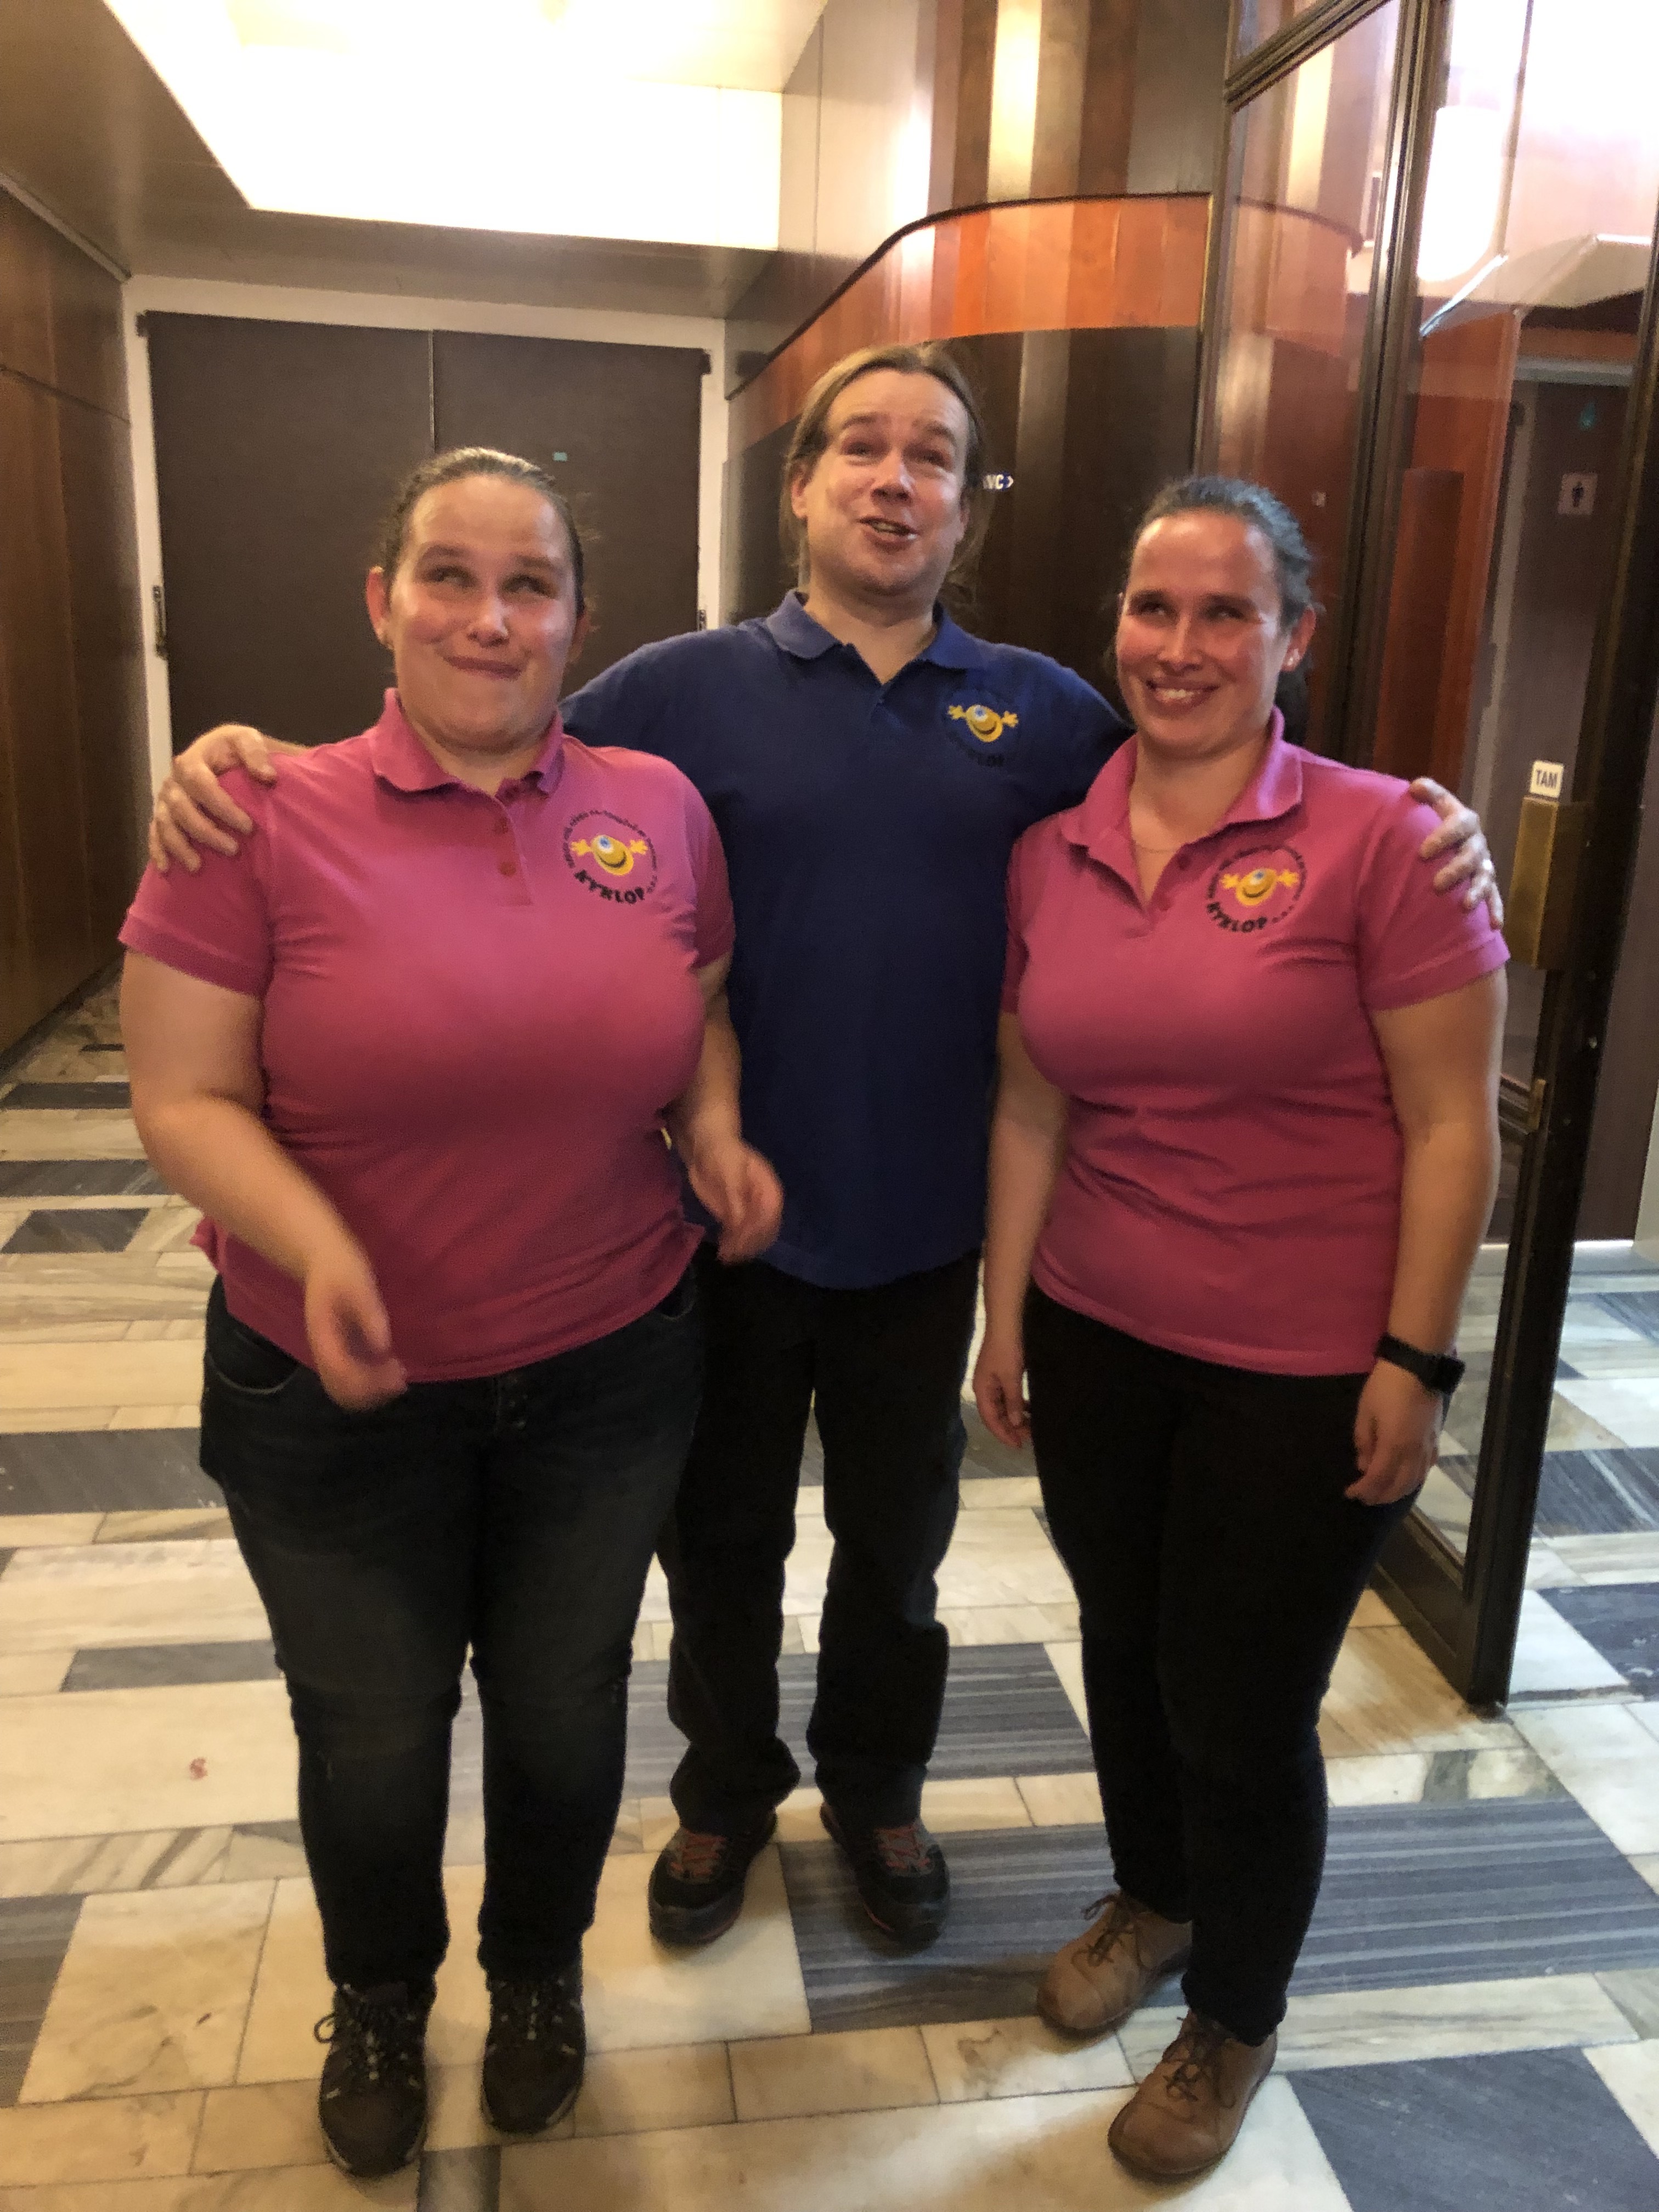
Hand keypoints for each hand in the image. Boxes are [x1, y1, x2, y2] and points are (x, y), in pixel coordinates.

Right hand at [150, 725, 278, 873]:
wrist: (223, 757)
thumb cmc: (236, 752)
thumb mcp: (247, 741)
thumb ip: (255, 753)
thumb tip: (267, 776)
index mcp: (192, 761)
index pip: (200, 783)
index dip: (222, 806)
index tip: (248, 827)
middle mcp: (174, 781)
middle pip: (181, 807)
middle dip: (205, 831)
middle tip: (233, 850)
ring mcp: (165, 799)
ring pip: (165, 824)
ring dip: (179, 846)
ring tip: (197, 867)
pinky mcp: (162, 814)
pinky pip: (154, 833)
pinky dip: (158, 850)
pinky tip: (166, 868)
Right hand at [301, 1237, 406, 1409]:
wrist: (321, 1258)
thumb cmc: (340, 1267)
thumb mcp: (358, 1283)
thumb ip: (369, 1314)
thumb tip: (384, 1346)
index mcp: (323, 1338)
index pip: (341, 1375)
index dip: (369, 1383)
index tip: (398, 1374)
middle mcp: (323, 1351)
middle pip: (341, 1391)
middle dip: (371, 1393)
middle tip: (401, 1380)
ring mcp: (329, 1353)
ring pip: (344, 1389)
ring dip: (371, 1391)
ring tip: (398, 1378)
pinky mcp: (338, 1350)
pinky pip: (350, 1378)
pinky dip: (369, 1382)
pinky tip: (391, 1369)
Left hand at [684, 1138, 783, 1262]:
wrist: (705, 1149)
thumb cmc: (722, 1156)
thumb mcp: (730, 1175)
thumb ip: (736, 1200)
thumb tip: (739, 1226)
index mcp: (769, 1189)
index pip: (771, 1214)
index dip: (760, 1228)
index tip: (743, 1238)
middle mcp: (764, 1203)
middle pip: (765, 1229)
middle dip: (751, 1243)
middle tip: (733, 1252)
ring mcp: (750, 1211)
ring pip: (754, 1236)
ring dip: (742, 1248)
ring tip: (726, 1256)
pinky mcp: (734, 1217)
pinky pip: (738, 1235)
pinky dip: (732, 1245)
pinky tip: (723, 1252)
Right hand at [973, 1331, 1030, 1449]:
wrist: (1007, 1322)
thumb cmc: (1007, 1350)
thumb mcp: (1011, 1378)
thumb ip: (1012, 1401)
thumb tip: (1014, 1424)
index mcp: (982, 1389)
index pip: (990, 1419)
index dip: (1003, 1434)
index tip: (1018, 1445)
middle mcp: (985, 1387)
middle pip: (996, 1414)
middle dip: (1011, 1427)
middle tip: (1029, 1437)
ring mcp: (993, 1379)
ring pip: (1003, 1405)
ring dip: (1015, 1416)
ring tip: (1031, 1425)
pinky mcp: (1002, 1372)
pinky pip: (1008, 1394)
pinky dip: (1018, 1403)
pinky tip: (1029, 1407)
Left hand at [1348, 1359, 1439, 1504]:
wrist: (1417, 1367)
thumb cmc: (1385, 1387)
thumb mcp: (1365, 1413)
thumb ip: (1364, 1442)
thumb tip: (1363, 1465)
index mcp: (1393, 1445)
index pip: (1377, 1478)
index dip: (1363, 1490)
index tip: (1350, 1493)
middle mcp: (1413, 1452)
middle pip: (1398, 1485)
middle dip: (1380, 1496)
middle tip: (1364, 1498)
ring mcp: (1427, 1446)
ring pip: (1415, 1480)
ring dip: (1398, 1492)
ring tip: (1383, 1494)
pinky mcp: (1435, 1439)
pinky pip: (1427, 1468)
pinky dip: (1415, 1480)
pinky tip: (1407, 1480)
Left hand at [1410, 777, 1502, 926]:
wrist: (1446, 838)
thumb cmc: (1432, 821)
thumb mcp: (1431, 805)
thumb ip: (1427, 795)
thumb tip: (1415, 787)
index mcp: (1464, 821)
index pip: (1460, 823)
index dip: (1444, 836)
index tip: (1423, 852)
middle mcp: (1476, 842)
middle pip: (1473, 854)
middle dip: (1456, 869)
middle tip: (1436, 884)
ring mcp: (1483, 864)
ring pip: (1484, 877)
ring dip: (1476, 891)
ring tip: (1464, 905)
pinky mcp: (1486, 884)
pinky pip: (1494, 897)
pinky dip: (1495, 910)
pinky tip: (1494, 925)